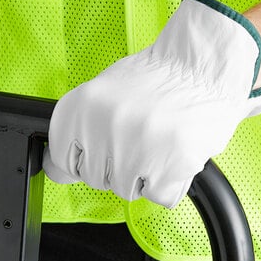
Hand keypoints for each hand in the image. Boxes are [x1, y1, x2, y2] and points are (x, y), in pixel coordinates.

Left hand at [43, 0, 260, 207]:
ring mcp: (133, 149)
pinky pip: (161, 196)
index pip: (61, 162)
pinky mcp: (169, 166)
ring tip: (160, 140)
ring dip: (146, 173)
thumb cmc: (156, 79)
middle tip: (140, 135)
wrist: (204, 64)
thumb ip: (78, 132)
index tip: (102, 147)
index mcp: (77, 109)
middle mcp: (100, 129)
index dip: (87, 158)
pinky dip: (171, 181)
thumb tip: (56, 171)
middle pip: (96, 179)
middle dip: (118, 165)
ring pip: (127, 190)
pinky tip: (176, 151)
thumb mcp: (104, 95)